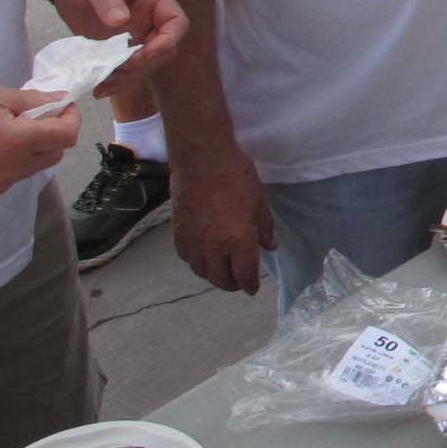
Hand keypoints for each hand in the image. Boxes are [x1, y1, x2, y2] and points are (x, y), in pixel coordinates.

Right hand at [0, 84, 78, 194]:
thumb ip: (31, 100)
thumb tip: (61, 100)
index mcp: (13, 142)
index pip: (65, 136)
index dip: (70, 118)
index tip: (62, 105)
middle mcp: (10, 169)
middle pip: (55, 152)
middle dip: (54, 132)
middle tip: (35, 113)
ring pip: (38, 165)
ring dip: (37, 146)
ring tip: (10, 128)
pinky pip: (18, 174)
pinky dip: (18, 159)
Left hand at [44, 0, 187, 87]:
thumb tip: (121, 21)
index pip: (176, 22)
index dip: (167, 41)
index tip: (142, 54)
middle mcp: (149, 19)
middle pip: (164, 49)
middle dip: (145, 64)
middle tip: (118, 69)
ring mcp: (134, 35)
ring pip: (146, 64)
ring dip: (129, 77)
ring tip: (103, 82)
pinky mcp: (116, 48)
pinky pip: (125, 69)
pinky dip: (115, 82)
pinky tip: (99, 88)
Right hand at [171, 150, 273, 294]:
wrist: (201, 158)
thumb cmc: (236, 176)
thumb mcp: (259, 201)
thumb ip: (265, 228)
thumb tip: (270, 247)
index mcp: (238, 240)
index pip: (244, 274)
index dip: (249, 285)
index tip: (252, 289)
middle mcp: (213, 246)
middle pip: (220, 279)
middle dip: (231, 284)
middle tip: (238, 281)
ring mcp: (192, 241)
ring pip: (201, 271)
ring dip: (213, 275)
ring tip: (221, 269)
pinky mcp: (177, 232)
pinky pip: (186, 257)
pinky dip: (196, 262)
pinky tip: (203, 255)